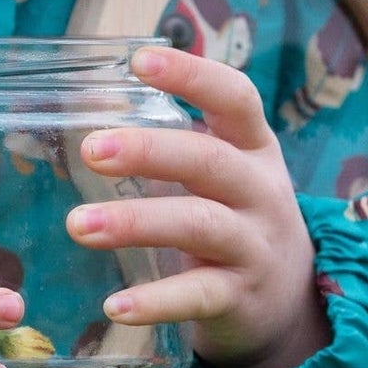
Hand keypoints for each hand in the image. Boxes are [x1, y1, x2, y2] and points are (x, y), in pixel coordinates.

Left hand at [64, 44, 330, 367]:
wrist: (290, 305)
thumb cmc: (233, 219)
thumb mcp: (218, 175)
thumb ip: (168, 144)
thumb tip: (90, 100)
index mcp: (253, 148)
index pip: (235, 98)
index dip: (192, 76)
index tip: (139, 61)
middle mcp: (261, 191)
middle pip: (209, 161)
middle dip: (148, 152)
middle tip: (91, 150)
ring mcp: (255, 246)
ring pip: (199, 225)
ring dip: (136, 223)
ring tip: (78, 226)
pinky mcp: (242, 297)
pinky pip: (198, 296)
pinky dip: (156, 301)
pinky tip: (114, 306)